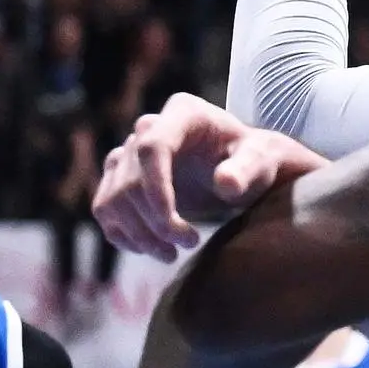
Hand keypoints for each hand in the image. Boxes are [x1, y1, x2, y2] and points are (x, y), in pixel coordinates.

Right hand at [94, 94, 321, 259]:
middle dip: (155, 221)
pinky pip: (105, 208)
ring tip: (171, 254)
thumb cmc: (257, 161)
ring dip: (138, 234)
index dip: (156, 189)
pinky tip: (153, 249)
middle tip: (189, 244)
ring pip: (112, 199)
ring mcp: (129, 152)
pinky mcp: (119, 177)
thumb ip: (248, 169)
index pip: (151, 148)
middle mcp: (149, 128)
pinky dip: (124, 235)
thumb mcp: (263, 161)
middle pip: (129, 180)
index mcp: (183, 113)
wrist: (244, 169)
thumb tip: (224, 183)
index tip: (175, 226)